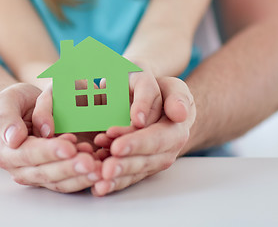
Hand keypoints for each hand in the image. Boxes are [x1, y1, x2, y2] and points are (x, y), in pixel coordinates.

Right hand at [0, 83, 101, 192]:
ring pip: (60, 182)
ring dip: (80, 178)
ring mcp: (39, 173)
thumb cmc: (15, 105)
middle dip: (69, 169)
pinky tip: (98, 167)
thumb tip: (13, 138)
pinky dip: (84, 177)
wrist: (23, 111)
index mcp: (5, 152)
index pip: (29, 154)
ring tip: (98, 169)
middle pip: (46, 173)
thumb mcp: (5, 101)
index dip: (49, 152)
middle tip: (89, 163)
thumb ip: (6, 117)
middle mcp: (21, 168)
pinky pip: (70, 180)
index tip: (69, 147)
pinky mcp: (55, 174)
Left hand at [93, 77, 195, 195]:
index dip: (137, 143)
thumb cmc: (165, 95)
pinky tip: (98, 188)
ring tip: (99, 181)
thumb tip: (178, 114)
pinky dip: (114, 184)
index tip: (116, 146)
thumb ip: (176, 98)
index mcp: (175, 131)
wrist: (163, 109)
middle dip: (124, 166)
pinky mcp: (141, 168)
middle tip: (105, 169)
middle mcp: (167, 151)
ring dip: (117, 179)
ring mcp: (153, 162)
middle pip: (145, 161)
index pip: (156, 139)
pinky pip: (128, 178)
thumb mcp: (173, 89)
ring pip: (135, 174)